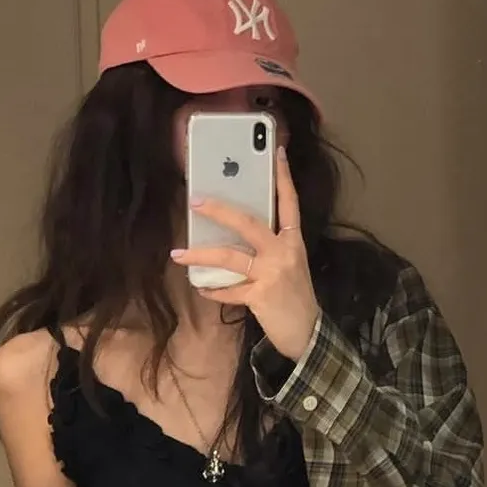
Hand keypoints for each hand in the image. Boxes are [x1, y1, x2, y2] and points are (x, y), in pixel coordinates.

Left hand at [171, 146, 319, 361]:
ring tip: (178, 254)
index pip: (289, 203)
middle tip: (195, 200)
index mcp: (293, 241)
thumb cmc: (295, 296)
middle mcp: (284, 253)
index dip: (283, 177)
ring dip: (200, 254)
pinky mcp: (261, 296)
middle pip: (249, 223)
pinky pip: (229, 291)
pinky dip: (213, 290)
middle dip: (220, 211)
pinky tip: (201, 287)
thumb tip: (234, 231)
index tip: (276, 151)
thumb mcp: (289, 264)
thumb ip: (269, 247)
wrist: (308, 334)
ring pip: (230, 257)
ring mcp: (273, 274)